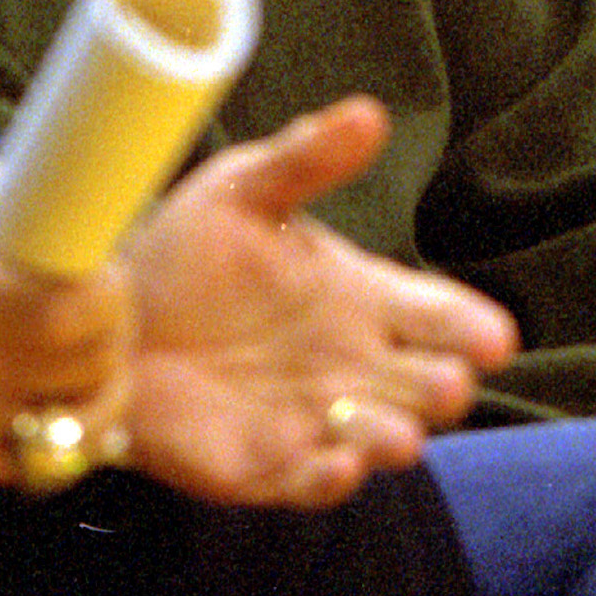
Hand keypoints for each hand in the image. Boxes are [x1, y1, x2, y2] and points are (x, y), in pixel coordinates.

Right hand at [0, 142, 131, 481]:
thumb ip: (1, 184)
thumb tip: (78, 197)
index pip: (72, 306)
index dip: (108, 285)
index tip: (102, 265)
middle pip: (89, 363)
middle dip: (114, 326)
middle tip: (103, 297)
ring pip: (80, 420)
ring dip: (102, 379)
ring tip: (90, 345)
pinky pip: (46, 460)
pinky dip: (68, 427)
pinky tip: (60, 390)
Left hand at [123, 96, 519, 507]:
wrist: (102, 318)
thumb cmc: (182, 249)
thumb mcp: (243, 190)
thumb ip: (308, 160)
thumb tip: (371, 113)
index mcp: (362, 295)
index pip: (442, 315)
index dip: (473, 327)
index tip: (493, 336)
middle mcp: (354, 363)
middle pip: (430, 384)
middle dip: (444, 387)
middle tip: (446, 381)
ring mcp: (317, 418)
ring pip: (384, 438)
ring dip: (395, 438)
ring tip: (397, 435)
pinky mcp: (269, 466)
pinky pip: (315, 482)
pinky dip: (332, 478)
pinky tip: (337, 464)